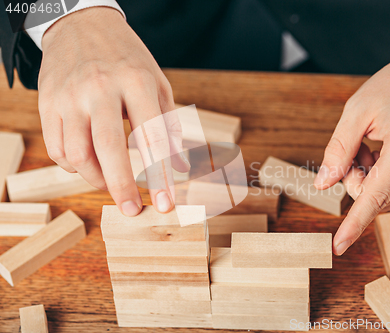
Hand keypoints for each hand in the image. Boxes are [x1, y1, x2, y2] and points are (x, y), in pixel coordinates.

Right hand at [39, 7, 188, 215]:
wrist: (83, 25)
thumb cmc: (128, 60)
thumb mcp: (158, 83)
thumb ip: (169, 125)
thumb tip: (179, 167)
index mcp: (136, 81)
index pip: (152, 136)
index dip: (160, 175)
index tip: (166, 204)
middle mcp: (100, 88)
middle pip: (108, 149)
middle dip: (122, 186)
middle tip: (132, 210)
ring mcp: (70, 96)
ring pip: (76, 153)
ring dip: (95, 178)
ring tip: (110, 182)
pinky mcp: (48, 103)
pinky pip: (56, 148)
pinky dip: (72, 166)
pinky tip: (87, 163)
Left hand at [314, 50, 389, 254]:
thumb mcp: (356, 111)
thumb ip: (338, 150)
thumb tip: (323, 186)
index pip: (375, 196)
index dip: (354, 223)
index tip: (338, 247)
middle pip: (377, 199)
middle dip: (356, 180)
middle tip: (357, 149)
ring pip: (387, 199)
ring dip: (370, 180)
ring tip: (374, 147)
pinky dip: (384, 179)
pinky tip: (385, 153)